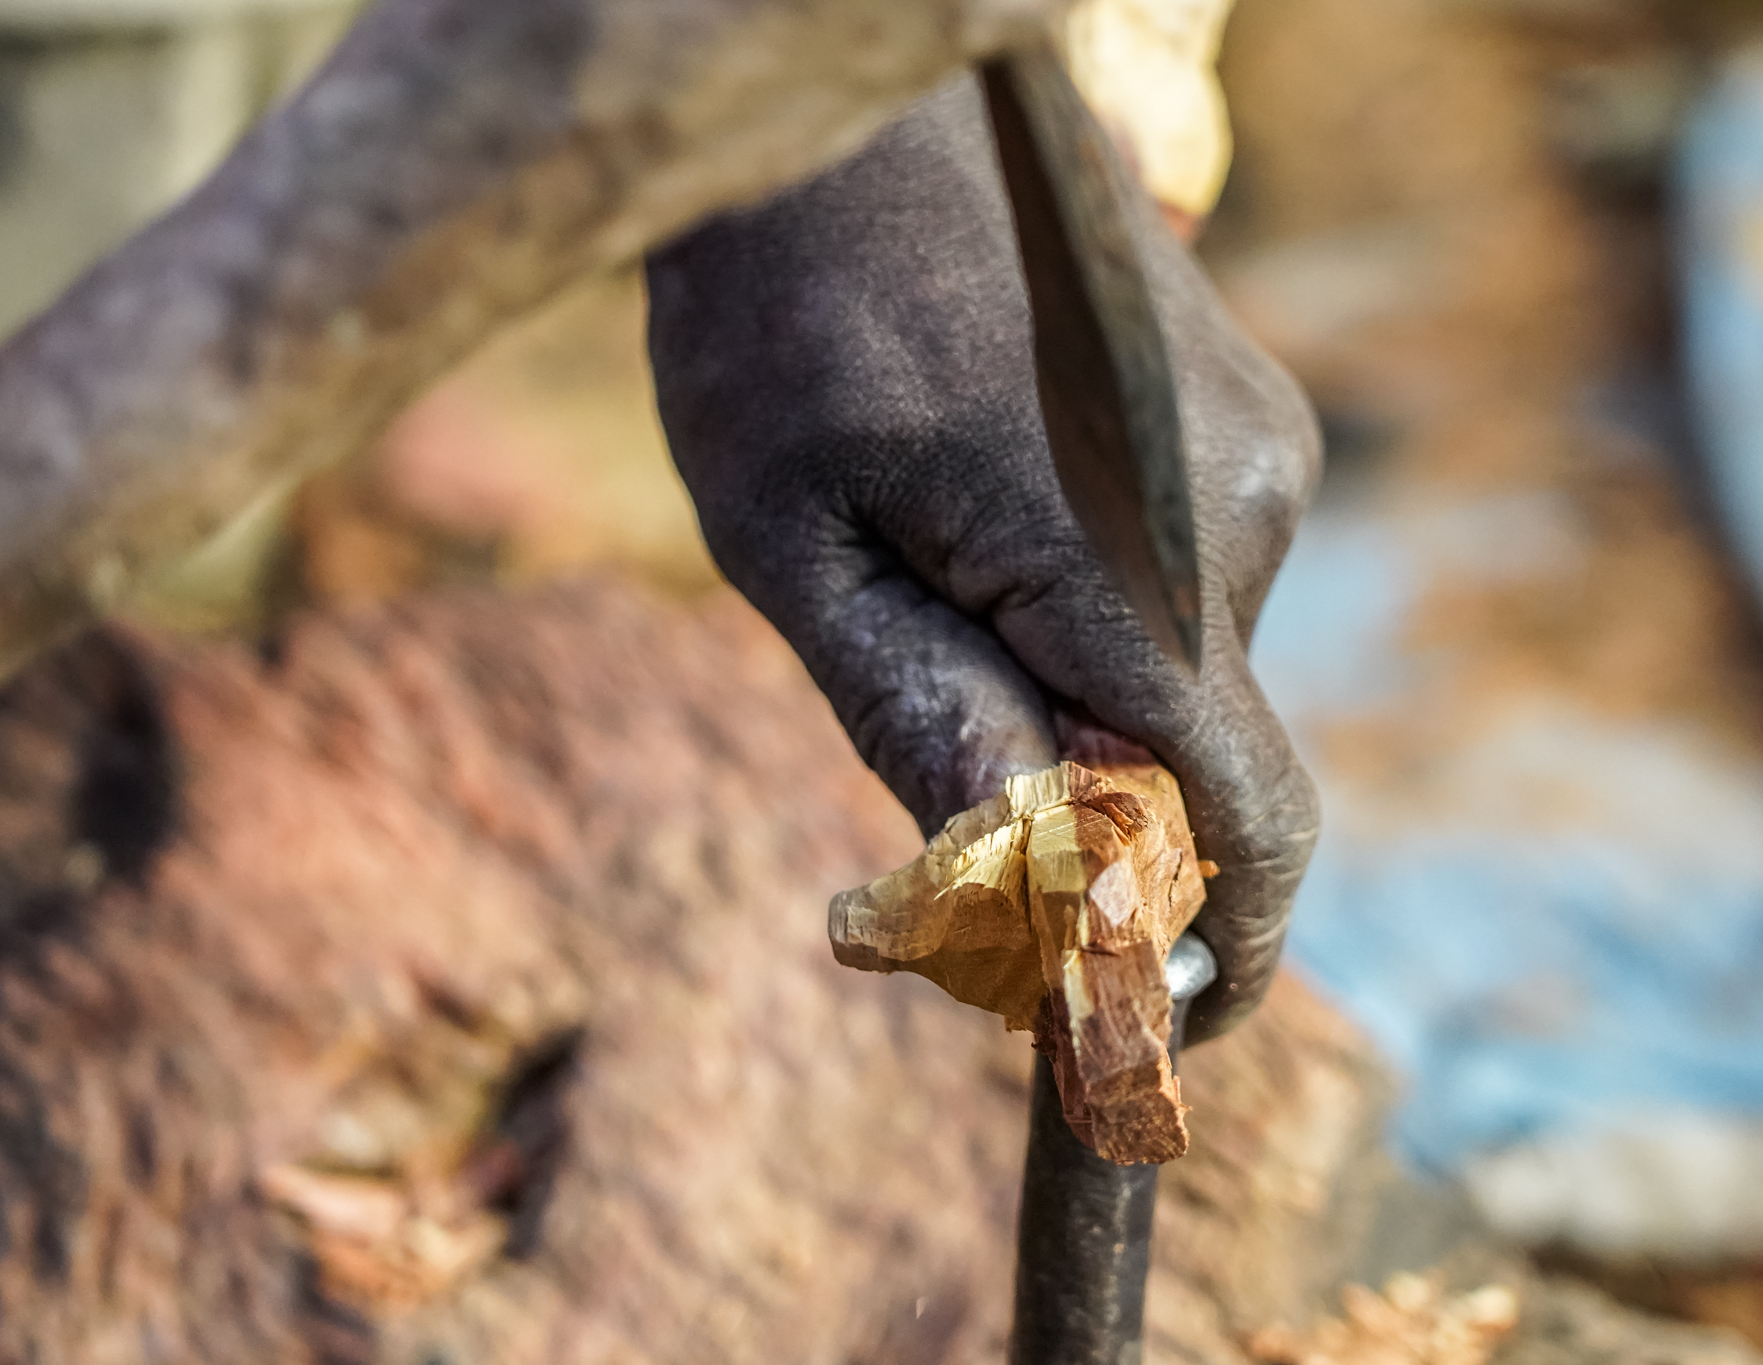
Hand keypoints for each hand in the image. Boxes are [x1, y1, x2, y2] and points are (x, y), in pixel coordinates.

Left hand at [645, 78, 1319, 1041]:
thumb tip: (1029, 891)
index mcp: (1126, 546)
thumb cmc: (776, 312)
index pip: (1235, 813)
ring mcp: (1254, 449)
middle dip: (1089, 823)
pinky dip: (1094, 622)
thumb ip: (917, 711)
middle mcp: (1238, 501)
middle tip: (928, 795)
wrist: (837, 105)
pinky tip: (972, 530)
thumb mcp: (792, 537)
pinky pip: (1184, 585)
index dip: (1204, 954)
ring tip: (913, 583)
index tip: (1141, 1042)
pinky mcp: (1236, 424)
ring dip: (1073, 701)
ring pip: (1187, 668)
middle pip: (1202, 753)